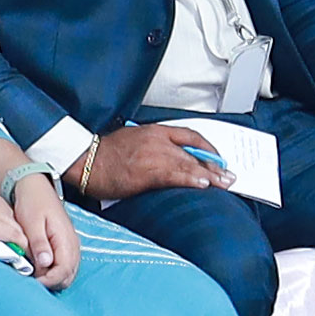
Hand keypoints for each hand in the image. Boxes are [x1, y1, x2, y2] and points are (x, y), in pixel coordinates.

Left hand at [1, 166, 80, 285]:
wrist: (36, 189)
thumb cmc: (32, 203)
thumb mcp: (32, 223)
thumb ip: (39, 244)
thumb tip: (46, 264)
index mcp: (65, 239)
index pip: (64, 271)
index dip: (48, 280)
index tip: (32, 281)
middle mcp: (73, 245)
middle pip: (68, 276)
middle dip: (50, 282)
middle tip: (30, 278)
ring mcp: (71, 246)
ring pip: (67, 274)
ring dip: (52, 279)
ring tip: (33, 274)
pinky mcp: (66, 247)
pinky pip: (65, 267)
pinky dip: (54, 273)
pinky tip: (39, 268)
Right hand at [59, 123, 214, 204]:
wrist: (86, 161)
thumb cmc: (105, 155)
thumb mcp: (133, 141)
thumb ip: (153, 148)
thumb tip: (170, 161)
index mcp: (154, 131)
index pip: (189, 135)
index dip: (207, 148)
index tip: (217, 159)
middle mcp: (157, 139)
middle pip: (194, 151)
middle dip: (214, 165)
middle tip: (228, 176)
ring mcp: (153, 154)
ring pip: (189, 163)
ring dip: (210, 175)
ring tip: (224, 184)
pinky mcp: (148, 171)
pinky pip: (176, 175)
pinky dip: (192, 179)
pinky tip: (203, 185)